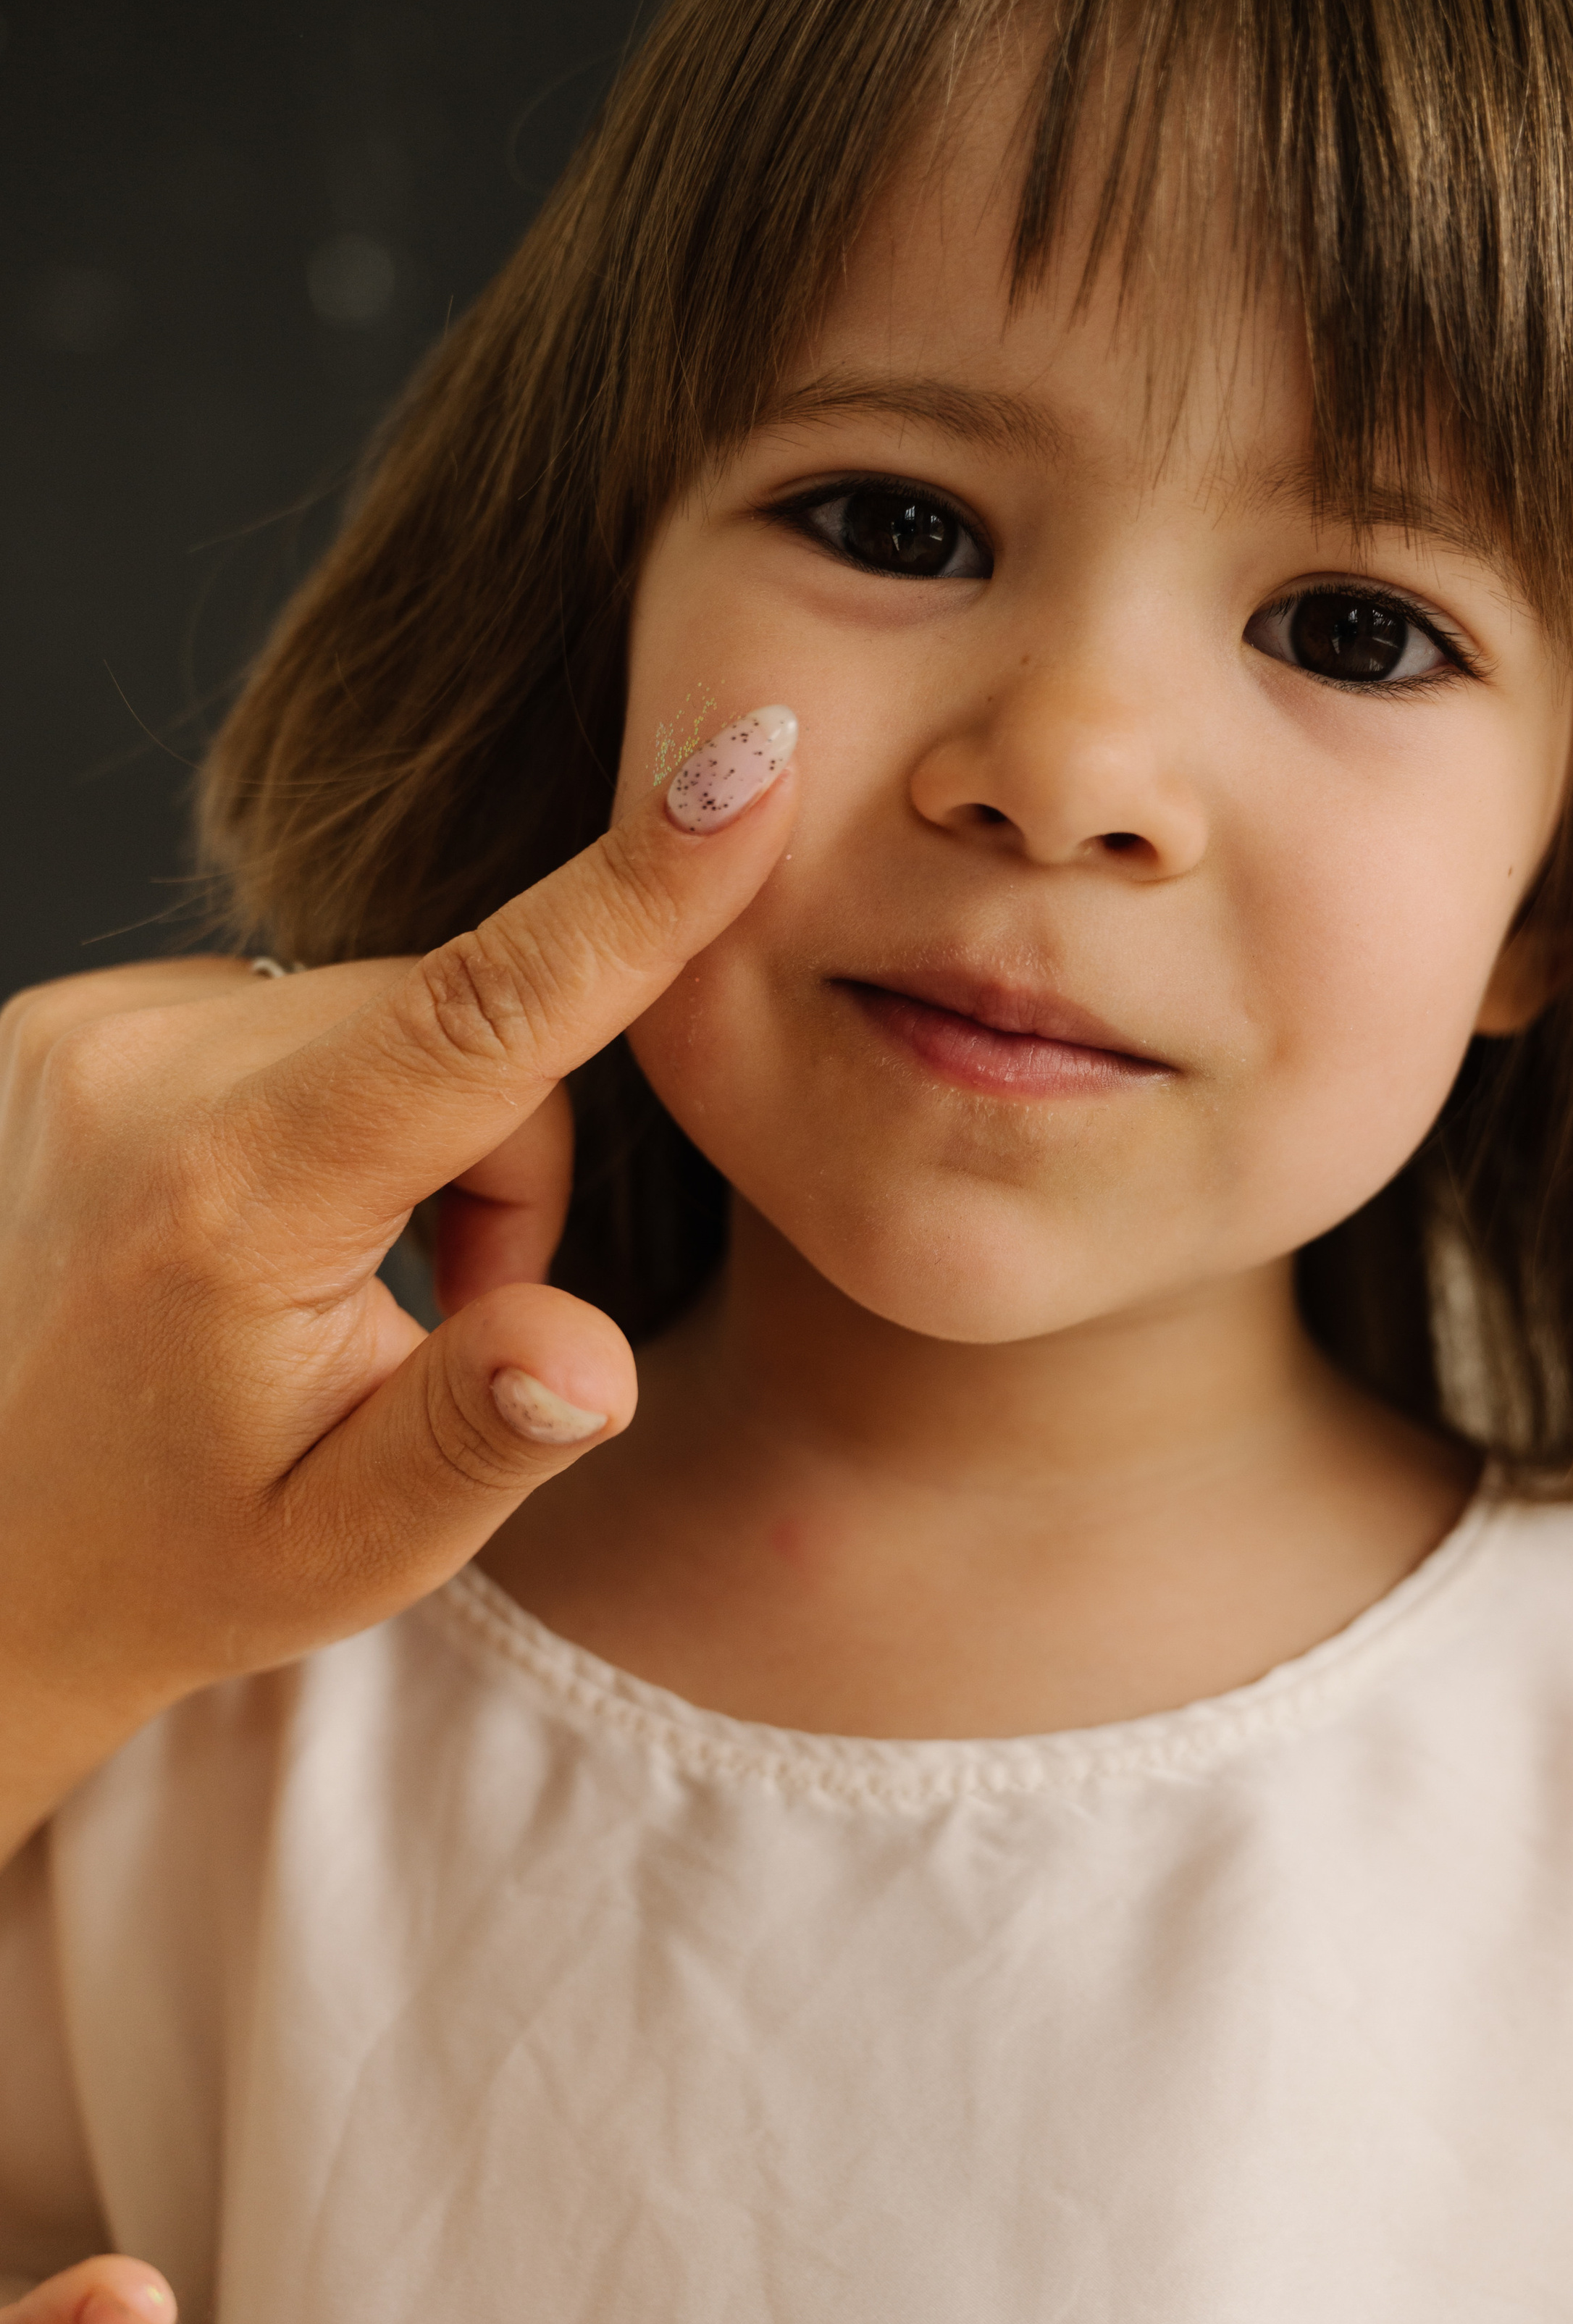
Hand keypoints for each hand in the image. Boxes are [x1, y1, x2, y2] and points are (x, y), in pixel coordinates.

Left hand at [0, 717, 796, 1853]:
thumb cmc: (186, 1559)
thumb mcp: (355, 1547)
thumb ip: (482, 1434)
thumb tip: (593, 1355)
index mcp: (228, 1201)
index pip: (478, 1016)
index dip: (631, 894)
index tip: (746, 764)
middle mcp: (140, 1073)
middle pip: (461, 1023)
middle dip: (506, 1157)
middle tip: (442, 1317)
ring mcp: (90, 1028)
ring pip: (388, 1008)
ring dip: (421, 1132)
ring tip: (340, 1289)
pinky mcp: (75, 1017)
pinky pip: (300, 1008)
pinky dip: (334, 1103)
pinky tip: (266, 1229)